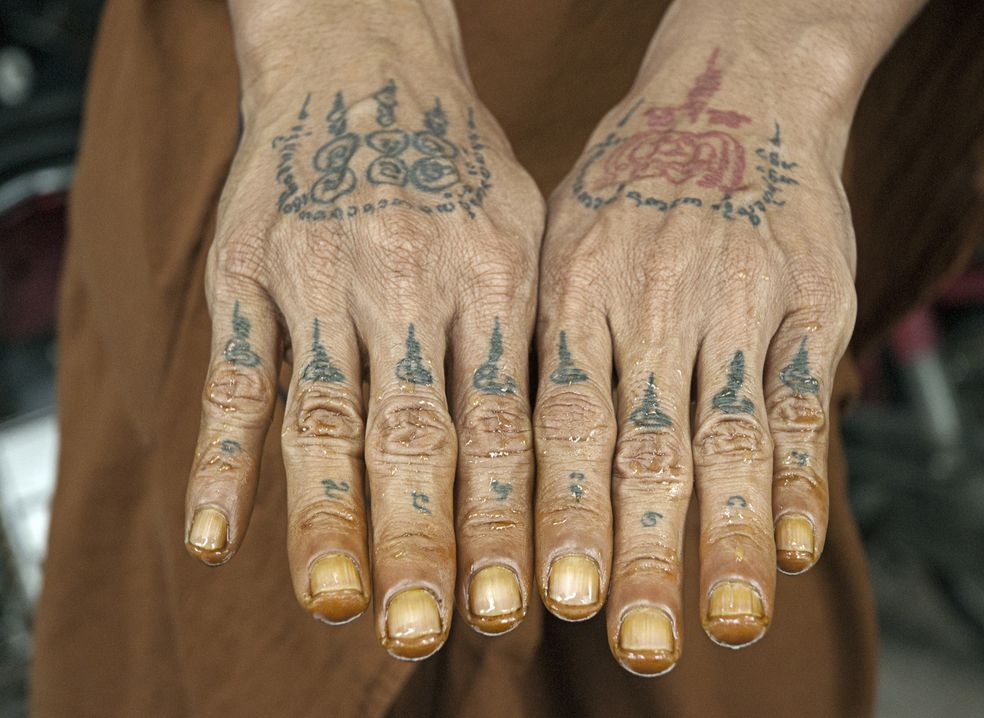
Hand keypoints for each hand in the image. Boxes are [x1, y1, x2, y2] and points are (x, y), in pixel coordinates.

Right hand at [183, 5, 544, 659]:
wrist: (362, 59)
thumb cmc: (458, 157)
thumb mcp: (525, 226)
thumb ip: (527, 334)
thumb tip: (555, 454)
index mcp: (490, 272)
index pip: (502, 421)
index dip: (506, 517)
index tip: (513, 600)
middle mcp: (405, 277)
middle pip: (414, 433)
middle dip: (423, 538)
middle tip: (427, 630)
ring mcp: (316, 276)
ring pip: (320, 418)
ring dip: (328, 518)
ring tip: (339, 602)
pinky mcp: (245, 272)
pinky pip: (231, 378)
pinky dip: (221, 463)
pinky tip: (213, 539)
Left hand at [533, 43, 857, 674]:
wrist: (732, 91)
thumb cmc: (624, 186)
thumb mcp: (555, 239)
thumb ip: (536, 344)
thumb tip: (494, 466)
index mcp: (572, 286)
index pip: (557, 423)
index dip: (553, 514)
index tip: (543, 599)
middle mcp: (652, 294)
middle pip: (643, 445)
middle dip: (639, 552)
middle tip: (639, 644)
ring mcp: (738, 295)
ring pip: (730, 436)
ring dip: (726, 538)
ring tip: (724, 626)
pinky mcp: (813, 295)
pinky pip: (803, 397)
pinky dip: (801, 478)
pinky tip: (791, 550)